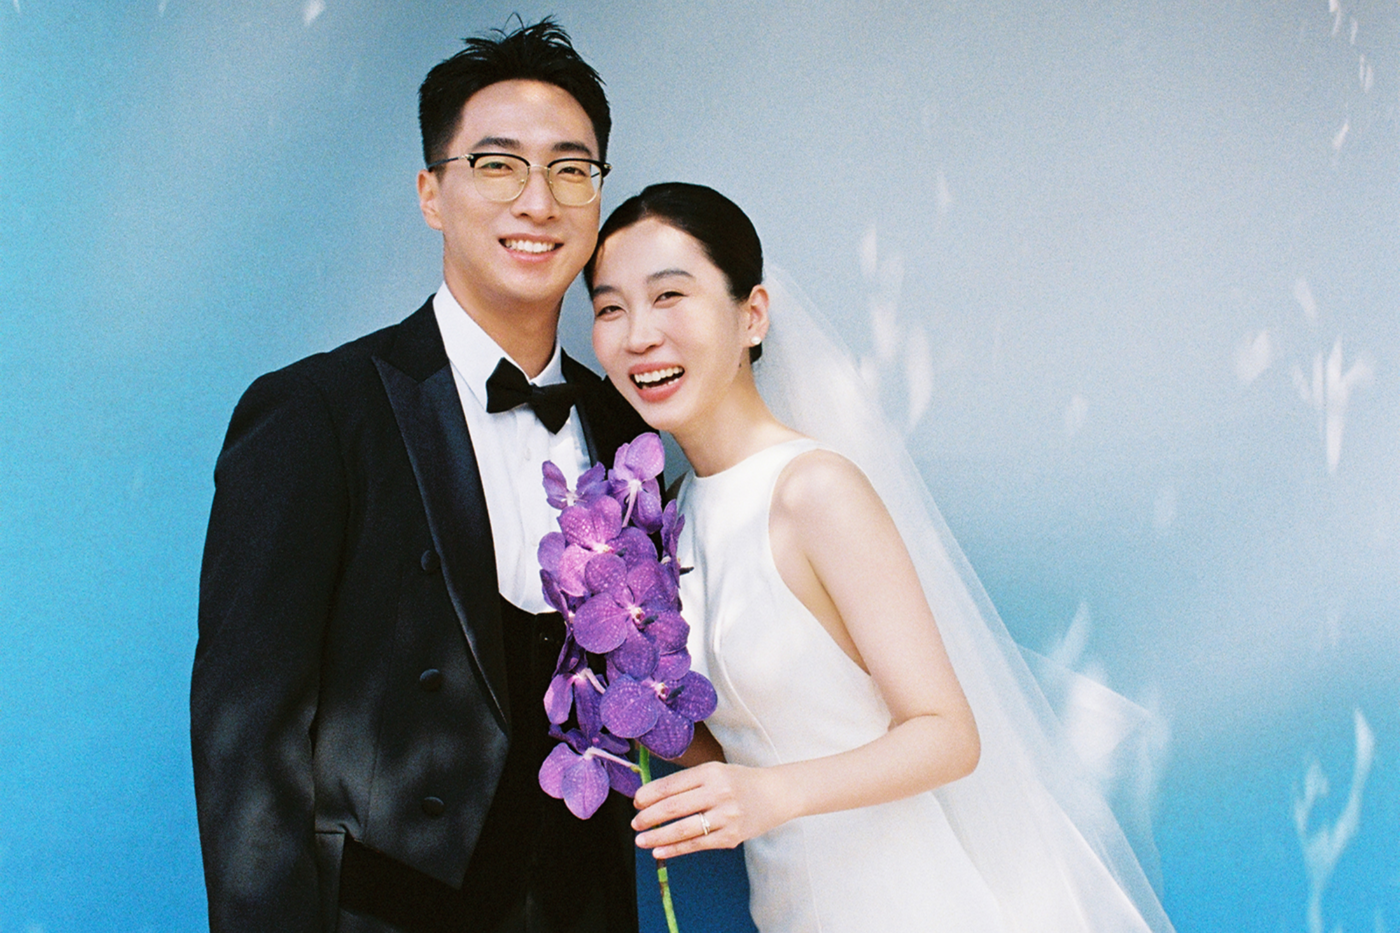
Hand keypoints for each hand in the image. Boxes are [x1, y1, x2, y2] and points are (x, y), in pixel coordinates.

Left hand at [632, 761, 790, 858]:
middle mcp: (718, 792)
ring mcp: (726, 816)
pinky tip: (659, 851)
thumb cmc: (739, 781)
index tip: (636, 802)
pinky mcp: (731, 837)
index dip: (649, 795)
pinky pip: (697, 844)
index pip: (671, 784)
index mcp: (711, 772)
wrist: (776, 794)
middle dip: (649, 817)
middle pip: (674, 807)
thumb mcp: (715, 771)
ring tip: (641, 840)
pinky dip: (675, 849)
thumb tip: (650, 797)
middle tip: (635, 823)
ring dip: (657, 836)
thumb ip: (687, 782)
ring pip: (683, 829)